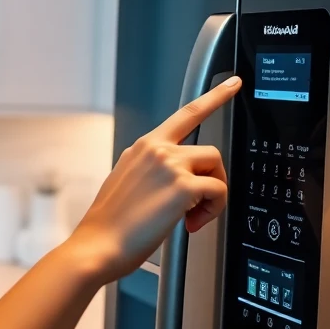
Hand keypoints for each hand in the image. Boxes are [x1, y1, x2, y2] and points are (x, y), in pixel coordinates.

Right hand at [67, 76, 240, 282]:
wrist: (97, 244)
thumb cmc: (108, 224)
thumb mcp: (124, 183)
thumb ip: (149, 171)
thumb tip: (174, 182)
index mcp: (143, 147)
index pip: (186, 114)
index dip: (214, 97)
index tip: (232, 84)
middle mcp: (157, 149)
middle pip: (209, 150)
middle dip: (213, 178)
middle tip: (201, 203)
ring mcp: (170, 165)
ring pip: (216, 168)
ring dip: (213, 195)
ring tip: (192, 216)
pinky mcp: (183, 186)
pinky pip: (218, 191)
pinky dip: (213, 211)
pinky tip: (191, 223)